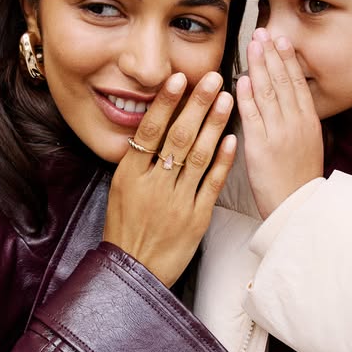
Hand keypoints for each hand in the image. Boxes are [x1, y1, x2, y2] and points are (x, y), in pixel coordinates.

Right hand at [103, 71, 235, 287]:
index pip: (150, 131)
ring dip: (214, 125)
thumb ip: (135, 162)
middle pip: (178, 137)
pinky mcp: (196, 218)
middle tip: (212, 77)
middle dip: (197, 105)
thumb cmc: (125, 230)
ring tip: (226, 98)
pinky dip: (223, 161)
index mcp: (130, 176)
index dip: (166, 103)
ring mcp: (176, 201)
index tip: (178, 78)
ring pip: (198, 156)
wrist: (133, 273)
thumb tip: (150, 127)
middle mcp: (153, 185)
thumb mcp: (119, 192)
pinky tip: (232, 138)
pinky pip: (212, 184)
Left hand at [236, 28, 322, 218]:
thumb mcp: (307, 144)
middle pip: (283, 81)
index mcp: (308, 122)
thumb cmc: (299, 179)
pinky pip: (253, 116)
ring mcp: (278, 134)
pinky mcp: (260, 148)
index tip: (280, 39)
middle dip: (272, 54)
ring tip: (252, 45)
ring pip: (269, 93)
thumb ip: (297, 119)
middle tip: (263, 31)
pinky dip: (248, 96)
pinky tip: (242, 78)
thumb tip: (286, 96)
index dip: (288, 59)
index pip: (297, 82)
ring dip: (260, 66)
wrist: (299, 208)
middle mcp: (295, 124)